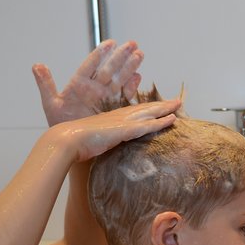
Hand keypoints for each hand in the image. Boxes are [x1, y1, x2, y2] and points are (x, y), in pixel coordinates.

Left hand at [32, 39, 144, 125]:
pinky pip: (125, 95)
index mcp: (79, 84)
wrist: (73, 144)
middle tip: (132, 44)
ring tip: (139, 54)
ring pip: (119, 78)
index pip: (90, 65)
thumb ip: (46, 84)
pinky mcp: (114, 107)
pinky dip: (132, 86)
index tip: (110, 43)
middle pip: (109, 69)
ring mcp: (105, 97)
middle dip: (121, 56)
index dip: (100, 54)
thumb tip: (36, 65)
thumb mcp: (51, 104)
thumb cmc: (61, 124)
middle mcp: (94, 88)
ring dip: (130, 67)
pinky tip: (138, 77)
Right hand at [56, 98, 181, 161]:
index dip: (147, 108)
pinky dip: (161, 122)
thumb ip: (100, 139)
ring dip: (166, 109)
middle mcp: (119, 116)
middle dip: (161, 104)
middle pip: (145, 108)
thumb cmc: (73, 141)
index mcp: (110, 117)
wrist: (65, 141)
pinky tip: (173, 119)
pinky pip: (148, 126)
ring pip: (149, 113)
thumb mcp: (89, 137)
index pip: (133, 110)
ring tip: (179, 105)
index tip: (158, 106)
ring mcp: (122, 122)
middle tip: (176, 101)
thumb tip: (103, 143)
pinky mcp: (124, 130)